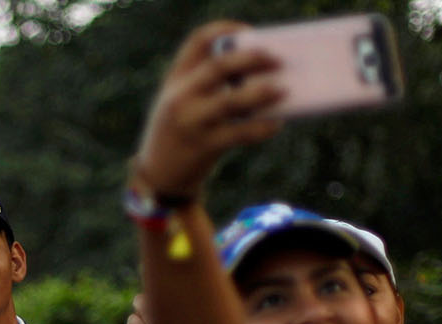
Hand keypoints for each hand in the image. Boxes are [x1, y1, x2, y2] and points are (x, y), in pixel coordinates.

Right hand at [132, 21, 285, 198]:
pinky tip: (275, 124)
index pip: (198, 41)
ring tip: (283, 89)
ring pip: (231, 101)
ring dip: (261, 93)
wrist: (158, 175)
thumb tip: (260, 73)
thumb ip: (207, 84)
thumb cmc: (181, 131)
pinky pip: (239, 133)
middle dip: (251, 58)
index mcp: (176, 78)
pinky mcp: (204, 147)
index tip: (248, 32)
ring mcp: (191, 122)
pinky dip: (260, 128)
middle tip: (277, 59)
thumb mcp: (183, 101)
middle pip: (218, 66)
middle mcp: (180, 97)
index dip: (225, 30)